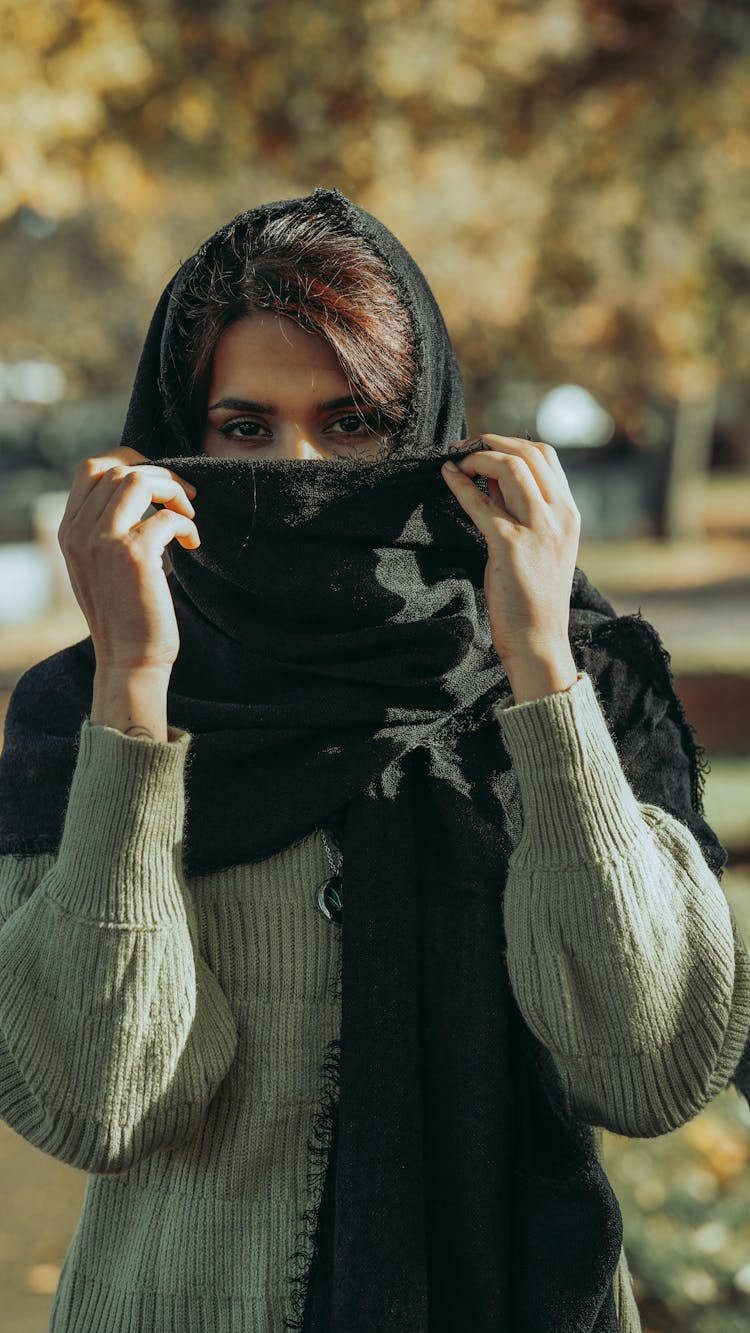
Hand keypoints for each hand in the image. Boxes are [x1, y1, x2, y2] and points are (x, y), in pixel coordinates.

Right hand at [58, 445, 200, 673]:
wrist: (128, 660)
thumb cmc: (124, 615)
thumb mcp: (99, 566)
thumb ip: (104, 529)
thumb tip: (138, 490)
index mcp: (68, 532)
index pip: (91, 468)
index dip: (130, 461)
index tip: (158, 479)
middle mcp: (79, 532)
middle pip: (118, 468)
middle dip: (159, 474)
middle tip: (184, 496)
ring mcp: (104, 541)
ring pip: (139, 480)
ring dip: (173, 490)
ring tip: (188, 515)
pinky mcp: (134, 555)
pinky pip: (166, 516)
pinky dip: (186, 524)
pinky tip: (192, 542)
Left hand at [441, 434, 580, 671]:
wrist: (540, 640)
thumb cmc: (534, 597)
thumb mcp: (538, 545)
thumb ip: (520, 510)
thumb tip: (490, 478)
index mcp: (569, 514)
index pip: (545, 456)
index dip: (512, 443)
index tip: (485, 447)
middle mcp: (559, 516)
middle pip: (529, 453)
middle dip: (492, 441)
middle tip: (464, 446)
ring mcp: (537, 529)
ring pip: (510, 468)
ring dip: (478, 456)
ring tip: (457, 461)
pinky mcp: (510, 545)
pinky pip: (481, 502)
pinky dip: (460, 483)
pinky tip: (446, 476)